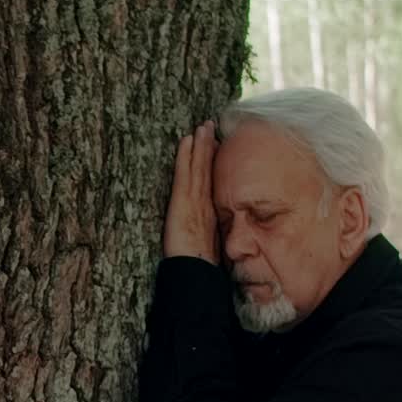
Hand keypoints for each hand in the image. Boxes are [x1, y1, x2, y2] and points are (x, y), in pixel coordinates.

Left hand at [163, 121, 218, 264]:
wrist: (197, 274)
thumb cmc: (201, 266)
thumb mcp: (209, 251)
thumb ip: (211, 241)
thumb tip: (211, 239)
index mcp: (212, 215)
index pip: (214, 185)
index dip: (215, 166)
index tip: (217, 148)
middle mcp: (207, 204)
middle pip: (209, 171)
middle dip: (210, 148)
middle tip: (212, 128)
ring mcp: (196, 201)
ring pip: (200, 167)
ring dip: (201, 145)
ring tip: (203, 126)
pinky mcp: (184, 202)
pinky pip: (186, 173)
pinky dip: (186, 156)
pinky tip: (187, 140)